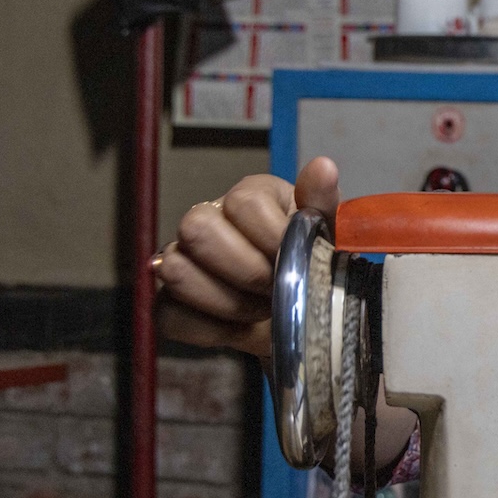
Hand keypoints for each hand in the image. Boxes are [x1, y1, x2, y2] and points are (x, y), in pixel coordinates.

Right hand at [154, 156, 340, 358]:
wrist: (303, 316)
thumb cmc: (313, 266)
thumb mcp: (329, 236)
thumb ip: (323, 205)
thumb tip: (324, 167)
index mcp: (251, 195)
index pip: (243, 203)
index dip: (273, 239)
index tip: (298, 262)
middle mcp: (207, 218)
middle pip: (198, 230)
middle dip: (248, 273)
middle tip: (278, 291)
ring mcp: (181, 258)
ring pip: (177, 272)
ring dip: (230, 303)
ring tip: (262, 309)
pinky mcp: (168, 301)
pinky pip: (169, 315)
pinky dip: (210, 330)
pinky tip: (240, 327)